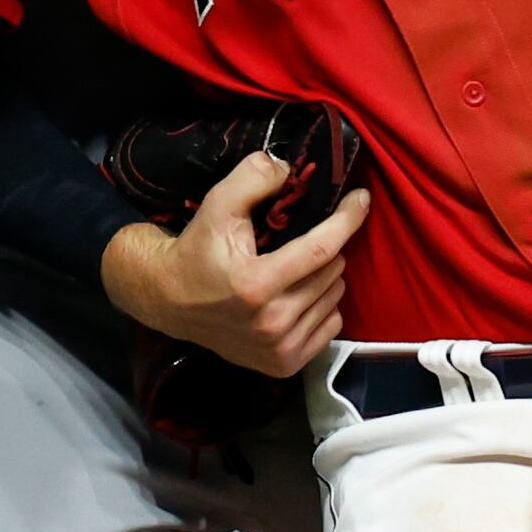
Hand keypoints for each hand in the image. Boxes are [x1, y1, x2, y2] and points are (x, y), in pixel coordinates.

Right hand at [99, 152, 368, 376]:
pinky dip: (322, 306)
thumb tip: (289, 167)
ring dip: (325, 277)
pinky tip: (296, 297)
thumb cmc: (197, 249)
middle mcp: (271, 322)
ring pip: (335, 298)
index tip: (362, 198)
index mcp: (255, 285)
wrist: (169, 301)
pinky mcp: (284, 364)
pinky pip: (331, 326)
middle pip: (332, 272)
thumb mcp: (217, 205)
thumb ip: (252, 178)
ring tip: (295, 270)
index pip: (321, 249)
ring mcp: (279, 348)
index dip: (347, 220)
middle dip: (326, 249)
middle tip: (300, 242)